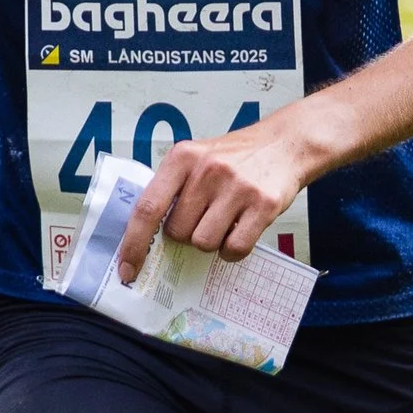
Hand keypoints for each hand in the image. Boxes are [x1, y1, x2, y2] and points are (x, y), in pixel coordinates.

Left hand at [115, 115, 314, 282]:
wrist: (285, 144)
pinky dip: (232, 250)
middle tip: (203, 218)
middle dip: (185, 235)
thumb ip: (172, 189)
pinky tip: (239, 231)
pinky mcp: (263, 204)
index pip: (147, 207)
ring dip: (211, 242)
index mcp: (182, 157)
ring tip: (224, 221)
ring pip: (204, 243)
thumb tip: (142, 237)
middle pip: (177, 232)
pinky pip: (235, 248)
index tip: (127, 268)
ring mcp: (237, 187)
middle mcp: (207, 170)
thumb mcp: (196, 158)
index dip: (133, 243)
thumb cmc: (234, 158)